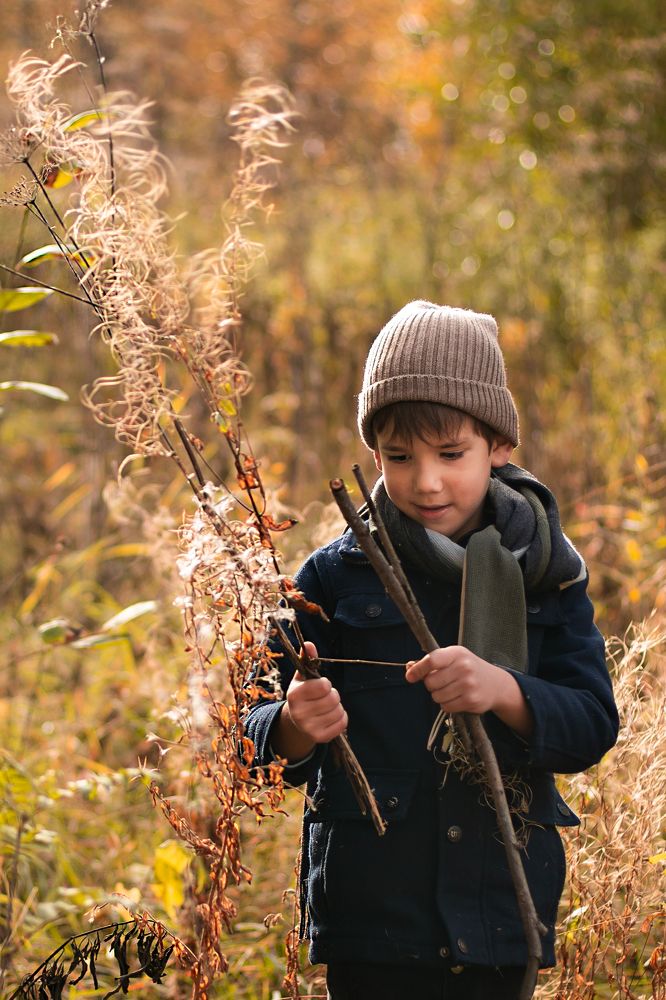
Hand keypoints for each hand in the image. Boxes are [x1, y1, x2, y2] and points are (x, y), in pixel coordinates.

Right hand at [279, 642, 347, 751]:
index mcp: (294, 695)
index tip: (320, 686)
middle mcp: (299, 713)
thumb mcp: (302, 677)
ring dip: (337, 706)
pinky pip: (343, 723)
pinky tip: (330, 716)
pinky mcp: (320, 738)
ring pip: (339, 710)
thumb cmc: (303, 694)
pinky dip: (341, 717)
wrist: (296, 722)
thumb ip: (307, 659)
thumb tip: (309, 644)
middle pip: (333, 698)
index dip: (325, 684)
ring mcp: (309, 728)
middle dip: (332, 695)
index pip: (324, 685)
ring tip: (326, 707)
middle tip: (324, 697)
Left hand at [404, 646, 532, 737]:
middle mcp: (464, 667)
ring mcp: (469, 685)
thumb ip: (431, 662)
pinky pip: (446, 707)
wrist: (496, 684)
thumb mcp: (452, 658)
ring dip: (439, 696)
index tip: (410, 676)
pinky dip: (447, 705)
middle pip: (430, 682)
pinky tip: (458, 698)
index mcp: (457, 653)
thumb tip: (409, 668)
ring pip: (437, 697)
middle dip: (431, 685)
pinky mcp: (471, 701)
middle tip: (442, 682)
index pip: (432, 660)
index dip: (418, 669)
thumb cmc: (468, 668)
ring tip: (452, 690)